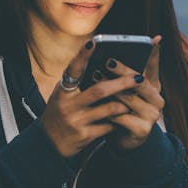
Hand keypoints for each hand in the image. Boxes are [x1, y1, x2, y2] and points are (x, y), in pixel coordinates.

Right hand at [41, 40, 144, 157]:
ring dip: (124, 103)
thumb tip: (99, 62)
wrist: (48, 144)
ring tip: (135, 98)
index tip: (93, 42)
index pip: (73, 70)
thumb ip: (77, 82)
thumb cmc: (60, 113)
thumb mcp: (62, 95)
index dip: (82, 56)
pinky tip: (124, 118)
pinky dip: (118, 121)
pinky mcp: (84, 136)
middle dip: (121, 83)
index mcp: (62, 91)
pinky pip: (108, 126)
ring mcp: (76, 121)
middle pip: (99, 90)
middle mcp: (68, 105)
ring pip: (108, 109)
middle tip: (138, 77)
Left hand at [105, 35, 163, 150]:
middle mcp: (157, 99)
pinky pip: (121, 117)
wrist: (124, 140)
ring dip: (110, 89)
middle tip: (108, 61)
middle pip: (139, 81)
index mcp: (154, 87)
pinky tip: (95, 103)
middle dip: (122, 71)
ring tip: (95, 78)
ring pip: (128, 98)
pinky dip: (107, 110)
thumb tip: (108, 54)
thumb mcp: (125, 91)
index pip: (154, 67)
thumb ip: (123, 75)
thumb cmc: (122, 109)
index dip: (154, 53)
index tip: (153, 39)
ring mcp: (151, 115)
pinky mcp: (142, 130)